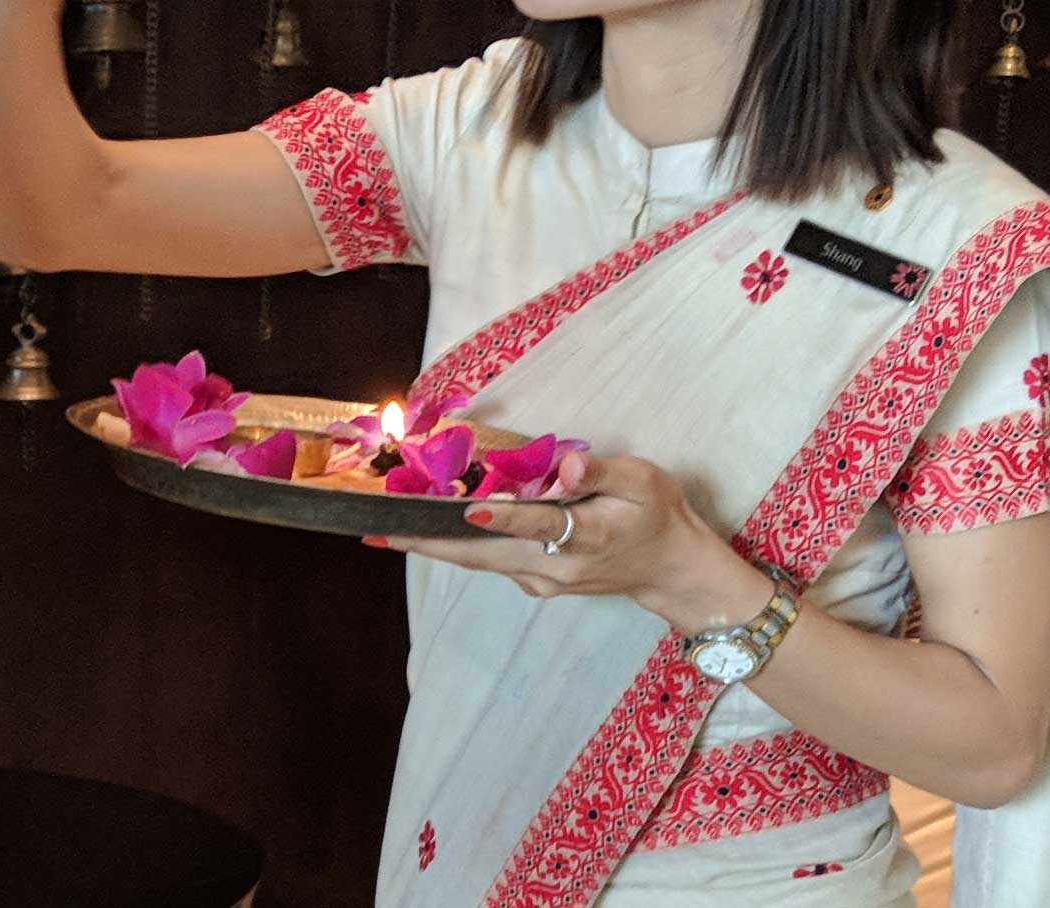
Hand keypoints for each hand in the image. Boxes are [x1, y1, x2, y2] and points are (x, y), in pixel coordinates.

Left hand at [376, 451, 770, 634]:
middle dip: (428, 542)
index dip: (503, 518)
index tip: (468, 510)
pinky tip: (425, 526)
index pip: (537, 525)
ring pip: (478, 560)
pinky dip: (457, 543)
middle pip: (482, 554)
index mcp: (586, 537)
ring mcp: (540, 580)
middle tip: (377, 532)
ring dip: (432, 543)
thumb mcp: (643, 481)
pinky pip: (488, 559)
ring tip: (383, 528)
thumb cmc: (657, 515)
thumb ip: (600, 474)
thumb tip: (563, 468)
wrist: (672, 569)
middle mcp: (554, 567)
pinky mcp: (534, 581)